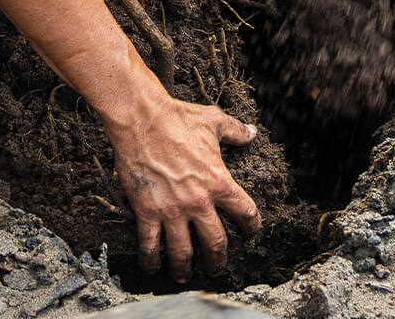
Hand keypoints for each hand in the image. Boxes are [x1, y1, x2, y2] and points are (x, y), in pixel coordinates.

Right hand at [103, 94, 260, 281]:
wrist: (141, 119)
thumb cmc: (178, 117)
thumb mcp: (213, 121)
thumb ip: (236, 130)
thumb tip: (252, 133)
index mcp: (218, 181)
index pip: (245, 212)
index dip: (252, 226)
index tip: (251, 232)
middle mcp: (198, 202)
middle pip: (215, 242)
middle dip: (218, 260)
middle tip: (217, 268)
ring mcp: (172, 210)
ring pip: (183, 252)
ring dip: (185, 268)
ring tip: (185, 276)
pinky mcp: (147, 211)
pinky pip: (150, 245)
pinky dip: (151, 260)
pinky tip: (152, 268)